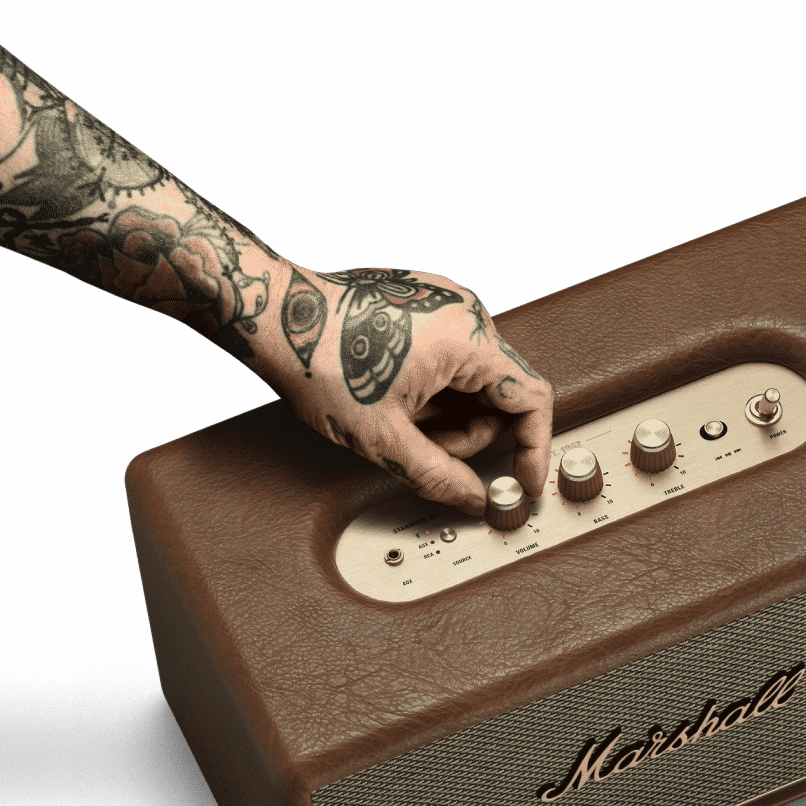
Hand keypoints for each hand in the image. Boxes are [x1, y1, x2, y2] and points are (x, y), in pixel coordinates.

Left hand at [268, 267, 553, 518]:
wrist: (272, 316)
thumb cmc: (318, 361)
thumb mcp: (384, 439)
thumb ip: (440, 476)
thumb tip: (475, 499)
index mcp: (468, 339)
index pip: (532, 399)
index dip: (533, 448)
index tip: (524, 479)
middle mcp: (465, 313)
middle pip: (500, 395)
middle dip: (470, 435)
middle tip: (427, 453)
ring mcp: (444, 306)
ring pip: (472, 381)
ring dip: (447, 416)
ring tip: (401, 425)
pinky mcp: (423, 306)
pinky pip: (450, 361)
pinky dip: (433, 392)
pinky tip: (395, 402)